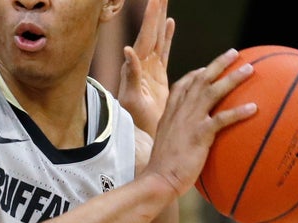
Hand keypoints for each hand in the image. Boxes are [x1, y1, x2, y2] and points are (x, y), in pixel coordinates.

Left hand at [117, 0, 173, 135]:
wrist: (141, 134)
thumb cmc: (134, 120)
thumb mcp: (132, 98)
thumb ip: (130, 74)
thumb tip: (127, 50)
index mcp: (137, 66)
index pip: (145, 36)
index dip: (150, 18)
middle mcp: (142, 63)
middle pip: (150, 31)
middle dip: (155, 12)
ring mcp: (150, 68)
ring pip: (157, 37)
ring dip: (160, 19)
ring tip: (163, 1)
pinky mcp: (158, 75)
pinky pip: (163, 50)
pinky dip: (166, 36)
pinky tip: (170, 24)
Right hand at [144, 48, 256, 196]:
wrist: (158, 179)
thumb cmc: (163, 167)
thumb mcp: (167, 143)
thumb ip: (178, 133)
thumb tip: (189, 137)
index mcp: (171, 112)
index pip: (182, 85)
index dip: (196, 74)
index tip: (207, 68)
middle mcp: (180, 112)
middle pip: (201, 80)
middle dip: (218, 64)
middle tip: (235, 53)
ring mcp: (189, 121)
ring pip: (213, 92)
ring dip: (232, 79)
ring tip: (249, 69)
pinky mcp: (199, 134)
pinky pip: (222, 119)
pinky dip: (238, 112)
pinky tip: (254, 108)